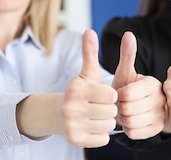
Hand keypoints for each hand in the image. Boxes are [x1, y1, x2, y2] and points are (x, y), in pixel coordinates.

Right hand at [60, 29, 117, 146]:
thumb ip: (90, 53)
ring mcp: (72, 125)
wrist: (58, 116)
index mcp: (76, 90)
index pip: (111, 95)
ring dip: (107, 122)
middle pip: (111, 111)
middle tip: (101, 107)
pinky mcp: (75, 140)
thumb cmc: (80, 93)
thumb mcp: (86, 73)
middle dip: (110, 109)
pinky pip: (103, 139)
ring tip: (97, 116)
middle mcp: (71, 108)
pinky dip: (101, 134)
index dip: (111, 95)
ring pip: (108, 125)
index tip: (104, 95)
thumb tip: (89, 31)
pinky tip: (93, 127)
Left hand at [112, 32, 164, 138]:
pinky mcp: (157, 129)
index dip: (119, 96)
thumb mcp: (125, 73)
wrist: (136, 109)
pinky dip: (128, 129)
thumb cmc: (127, 89)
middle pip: (127, 109)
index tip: (121, 94)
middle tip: (122, 106)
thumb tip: (128, 34)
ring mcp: (161, 115)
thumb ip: (127, 55)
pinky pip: (133, 132)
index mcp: (154, 83)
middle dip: (119, 108)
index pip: (126, 94)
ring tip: (126, 113)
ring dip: (123, 120)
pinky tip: (131, 122)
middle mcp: (161, 98)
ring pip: (130, 122)